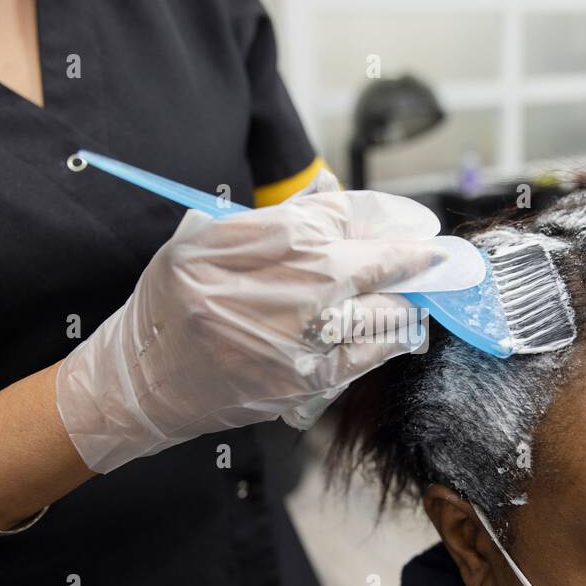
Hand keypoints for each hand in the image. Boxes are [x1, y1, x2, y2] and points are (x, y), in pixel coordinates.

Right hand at [55, 185, 443, 472]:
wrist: (145, 379)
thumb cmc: (174, 300)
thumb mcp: (207, 236)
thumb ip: (278, 218)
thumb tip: (339, 201)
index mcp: (264, 241)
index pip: (346, 217)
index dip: (389, 219)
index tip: (416, 228)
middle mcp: (291, 289)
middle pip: (378, 265)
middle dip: (415, 260)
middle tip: (440, 259)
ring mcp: (304, 341)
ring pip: (384, 313)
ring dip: (405, 300)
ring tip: (412, 293)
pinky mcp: (307, 383)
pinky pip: (370, 355)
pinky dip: (388, 338)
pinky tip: (393, 328)